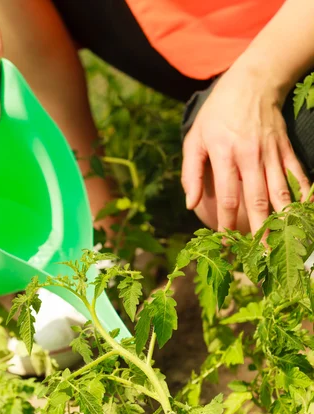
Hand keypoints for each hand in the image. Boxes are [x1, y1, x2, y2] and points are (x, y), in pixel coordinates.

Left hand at [181, 65, 310, 233]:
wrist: (253, 80)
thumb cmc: (218, 112)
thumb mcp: (195, 137)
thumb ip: (191, 171)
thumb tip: (189, 204)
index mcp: (224, 154)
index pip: (225, 197)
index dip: (225, 222)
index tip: (225, 243)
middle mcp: (250, 156)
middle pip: (256, 199)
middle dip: (258, 230)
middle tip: (260, 255)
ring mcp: (271, 153)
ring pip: (279, 191)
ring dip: (281, 219)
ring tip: (283, 242)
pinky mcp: (286, 149)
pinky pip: (297, 174)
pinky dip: (303, 193)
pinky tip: (305, 212)